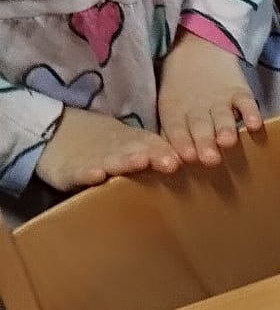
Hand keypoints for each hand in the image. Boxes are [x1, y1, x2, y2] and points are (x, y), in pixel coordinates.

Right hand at [34, 107, 179, 190]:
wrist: (55, 133)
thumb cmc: (105, 146)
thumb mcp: (131, 146)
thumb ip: (158, 155)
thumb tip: (193, 165)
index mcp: (134, 144)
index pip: (153, 145)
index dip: (164, 152)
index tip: (178, 161)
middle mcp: (117, 149)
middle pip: (135, 150)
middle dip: (151, 155)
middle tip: (169, 162)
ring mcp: (93, 158)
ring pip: (110, 159)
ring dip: (124, 161)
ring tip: (138, 163)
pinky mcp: (71, 169)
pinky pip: (80, 171)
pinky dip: (87, 172)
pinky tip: (96, 176)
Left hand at [157, 29, 262, 166]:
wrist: (198, 48)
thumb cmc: (181, 90)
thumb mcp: (170, 108)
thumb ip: (171, 134)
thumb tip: (169, 161)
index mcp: (175, 112)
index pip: (176, 129)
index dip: (181, 142)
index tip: (187, 157)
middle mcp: (197, 108)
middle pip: (200, 126)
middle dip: (204, 142)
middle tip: (209, 159)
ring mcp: (219, 99)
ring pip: (222, 116)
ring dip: (225, 129)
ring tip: (227, 142)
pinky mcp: (239, 91)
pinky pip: (246, 101)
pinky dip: (251, 112)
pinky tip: (255, 125)